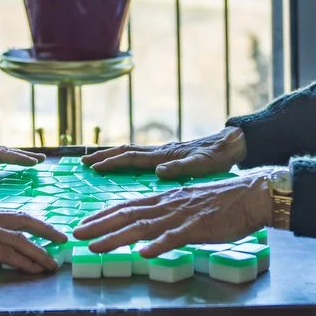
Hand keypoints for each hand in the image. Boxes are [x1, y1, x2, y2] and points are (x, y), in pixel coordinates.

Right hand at [0, 205, 67, 273]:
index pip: (13, 214)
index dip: (32, 222)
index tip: (44, 229)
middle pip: (25, 220)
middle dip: (46, 230)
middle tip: (61, 240)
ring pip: (22, 240)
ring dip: (40, 253)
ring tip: (52, 264)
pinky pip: (10, 255)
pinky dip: (26, 262)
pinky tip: (35, 270)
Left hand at [72, 172, 271, 258]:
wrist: (250, 196)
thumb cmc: (221, 203)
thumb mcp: (188, 204)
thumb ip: (167, 213)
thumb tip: (149, 228)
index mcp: (165, 199)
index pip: (127, 205)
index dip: (103, 214)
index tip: (84, 223)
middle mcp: (168, 204)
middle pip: (127, 214)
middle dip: (99, 225)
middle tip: (76, 235)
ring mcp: (181, 216)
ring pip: (143, 227)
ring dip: (116, 238)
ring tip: (95, 248)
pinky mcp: (198, 228)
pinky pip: (175, 238)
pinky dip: (158, 246)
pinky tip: (143, 255)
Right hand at [81, 126, 246, 178]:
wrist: (232, 144)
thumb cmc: (218, 157)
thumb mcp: (202, 165)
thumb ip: (181, 168)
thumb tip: (158, 171)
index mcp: (164, 155)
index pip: (131, 158)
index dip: (111, 162)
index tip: (92, 166)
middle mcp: (160, 152)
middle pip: (126, 152)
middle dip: (104, 156)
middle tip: (83, 162)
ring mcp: (164, 153)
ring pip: (131, 152)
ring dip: (112, 156)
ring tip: (95, 161)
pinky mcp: (169, 156)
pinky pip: (140, 157)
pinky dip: (126, 159)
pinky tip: (124, 164)